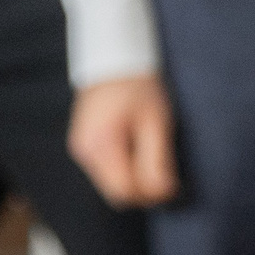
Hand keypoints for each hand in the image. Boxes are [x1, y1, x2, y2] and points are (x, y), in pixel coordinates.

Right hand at [70, 74, 179, 207]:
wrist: (114, 59)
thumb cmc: (138, 86)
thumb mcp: (156, 121)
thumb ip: (158, 159)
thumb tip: (165, 193)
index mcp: (102, 144)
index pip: (125, 192)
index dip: (151, 196)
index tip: (173, 185)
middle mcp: (85, 151)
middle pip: (116, 192)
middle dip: (143, 190)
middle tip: (167, 172)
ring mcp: (81, 149)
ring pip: (111, 183)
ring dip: (134, 179)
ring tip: (152, 153)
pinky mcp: (83, 146)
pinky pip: (106, 170)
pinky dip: (124, 168)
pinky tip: (138, 148)